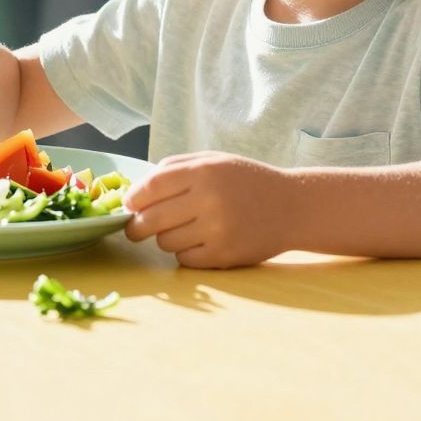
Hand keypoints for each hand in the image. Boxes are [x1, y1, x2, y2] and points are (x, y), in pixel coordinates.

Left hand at [123, 152, 296, 268]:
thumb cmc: (246, 181)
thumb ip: (175, 168)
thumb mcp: (214, 161)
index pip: (150, 188)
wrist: (292, 207)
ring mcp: (217, 231)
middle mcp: (208, 200)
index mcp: (203, 172)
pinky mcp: (224, 256)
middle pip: (150, 220)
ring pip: (165, 242)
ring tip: (183, 229)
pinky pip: (185, 259)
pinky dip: (186, 253)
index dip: (133, 199)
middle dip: (136, 227)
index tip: (129, 206)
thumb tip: (135, 191)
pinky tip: (200, 241)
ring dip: (166, 238)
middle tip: (135, 229)